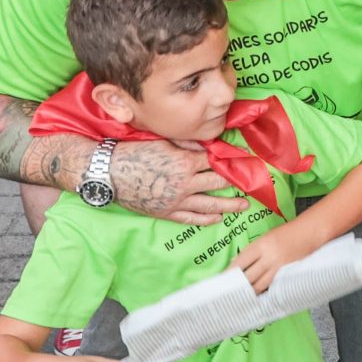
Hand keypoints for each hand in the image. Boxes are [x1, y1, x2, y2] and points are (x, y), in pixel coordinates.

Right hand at [107, 138, 253, 223]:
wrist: (110, 174)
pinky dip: (206, 219)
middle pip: (217, 182)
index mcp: (184, 162)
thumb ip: (186, 144)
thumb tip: (206, 144)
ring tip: (243, 206)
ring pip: (210, 204)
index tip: (244, 159)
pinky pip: (191, 218)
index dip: (230, 158)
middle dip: (236, 182)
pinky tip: (217, 218)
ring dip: (229, 205)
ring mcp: (176, 201)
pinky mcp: (166, 212)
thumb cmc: (133, 153)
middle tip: (252, 182)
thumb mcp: (162, 142)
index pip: (215, 160)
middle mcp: (185, 183)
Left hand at [232, 221, 325, 293]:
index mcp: (261, 245)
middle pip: (248, 277)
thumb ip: (252, 251)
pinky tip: (257, 295)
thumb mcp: (265, 238)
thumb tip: (236, 263)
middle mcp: (269, 257)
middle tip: (228, 293)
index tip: (222, 280)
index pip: (240, 262)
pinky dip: (263, 291)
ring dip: (249, 292)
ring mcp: (279, 267)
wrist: (309, 233)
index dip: (230, 273)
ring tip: (240, 297)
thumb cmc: (286, 233)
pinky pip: (271, 286)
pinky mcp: (287, 274)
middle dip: (237, 286)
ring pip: (260, 285)